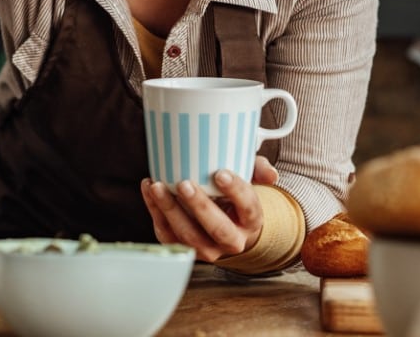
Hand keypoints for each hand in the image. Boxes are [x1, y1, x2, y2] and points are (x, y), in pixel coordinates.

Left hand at [141, 156, 278, 261]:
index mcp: (251, 221)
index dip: (235, 191)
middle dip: (199, 206)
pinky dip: (155, 212)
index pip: (248, 207)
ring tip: (157, 186)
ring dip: (170, 210)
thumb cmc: (236, 199)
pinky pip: (168, 235)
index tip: (221, 174)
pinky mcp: (185, 248)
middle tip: (184, 183)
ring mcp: (207, 249)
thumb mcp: (252, 182)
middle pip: (217, 228)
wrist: (228, 227)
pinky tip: (149, 189)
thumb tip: (270, 173)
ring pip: (189, 236)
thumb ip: (258, 170)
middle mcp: (232, 240)